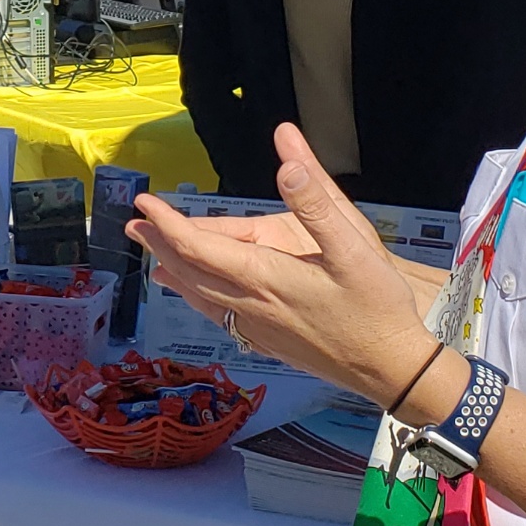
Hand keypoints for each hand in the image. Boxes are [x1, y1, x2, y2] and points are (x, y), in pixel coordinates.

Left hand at [127, 123, 434, 403]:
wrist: (392, 370)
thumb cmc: (377, 305)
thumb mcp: (354, 246)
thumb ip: (316, 199)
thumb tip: (286, 156)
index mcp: (265, 276)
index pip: (198, 246)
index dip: (167, 223)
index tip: (144, 202)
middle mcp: (250, 305)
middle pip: (189, 271)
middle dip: (160, 245)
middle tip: (133, 223)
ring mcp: (256, 328)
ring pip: (201, 297)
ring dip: (174, 272)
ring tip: (154, 259)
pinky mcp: (268, 343)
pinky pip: (218, 315)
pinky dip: (198, 297)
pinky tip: (199, 296)